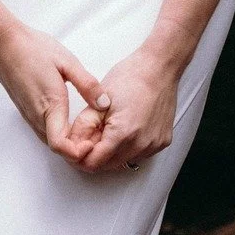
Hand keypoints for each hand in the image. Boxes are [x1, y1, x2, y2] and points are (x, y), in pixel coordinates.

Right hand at [0, 25, 109, 166]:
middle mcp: (37, 116)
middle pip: (58, 148)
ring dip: (68, 142)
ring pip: (50, 141)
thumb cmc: (33, 49)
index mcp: (51, 105)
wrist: (3, 44)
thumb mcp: (67, 62)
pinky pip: (44, 131)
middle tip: (96, 135)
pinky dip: (59, 133)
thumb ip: (88, 85)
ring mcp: (29, 116)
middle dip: (78, 149)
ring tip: (86, 128)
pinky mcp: (26, 112)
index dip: (78, 152)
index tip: (93, 142)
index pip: (60, 145)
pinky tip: (70, 120)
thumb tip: (105, 104)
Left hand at [66, 45, 186, 173]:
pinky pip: (139, 154)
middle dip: (95, 154)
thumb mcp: (98, 101)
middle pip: (108, 166)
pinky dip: (128, 146)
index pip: (94, 164)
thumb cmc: (131, 77)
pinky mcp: (162, 142)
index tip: (76, 149)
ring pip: (124, 161)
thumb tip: (73, 144)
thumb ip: (84, 126)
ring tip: (110, 127)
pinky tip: (126, 127)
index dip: (80, 158)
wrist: (159, 68)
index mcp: (122, 134)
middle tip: (91, 134)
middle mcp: (141, 145)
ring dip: (112, 151)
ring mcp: (153, 145)